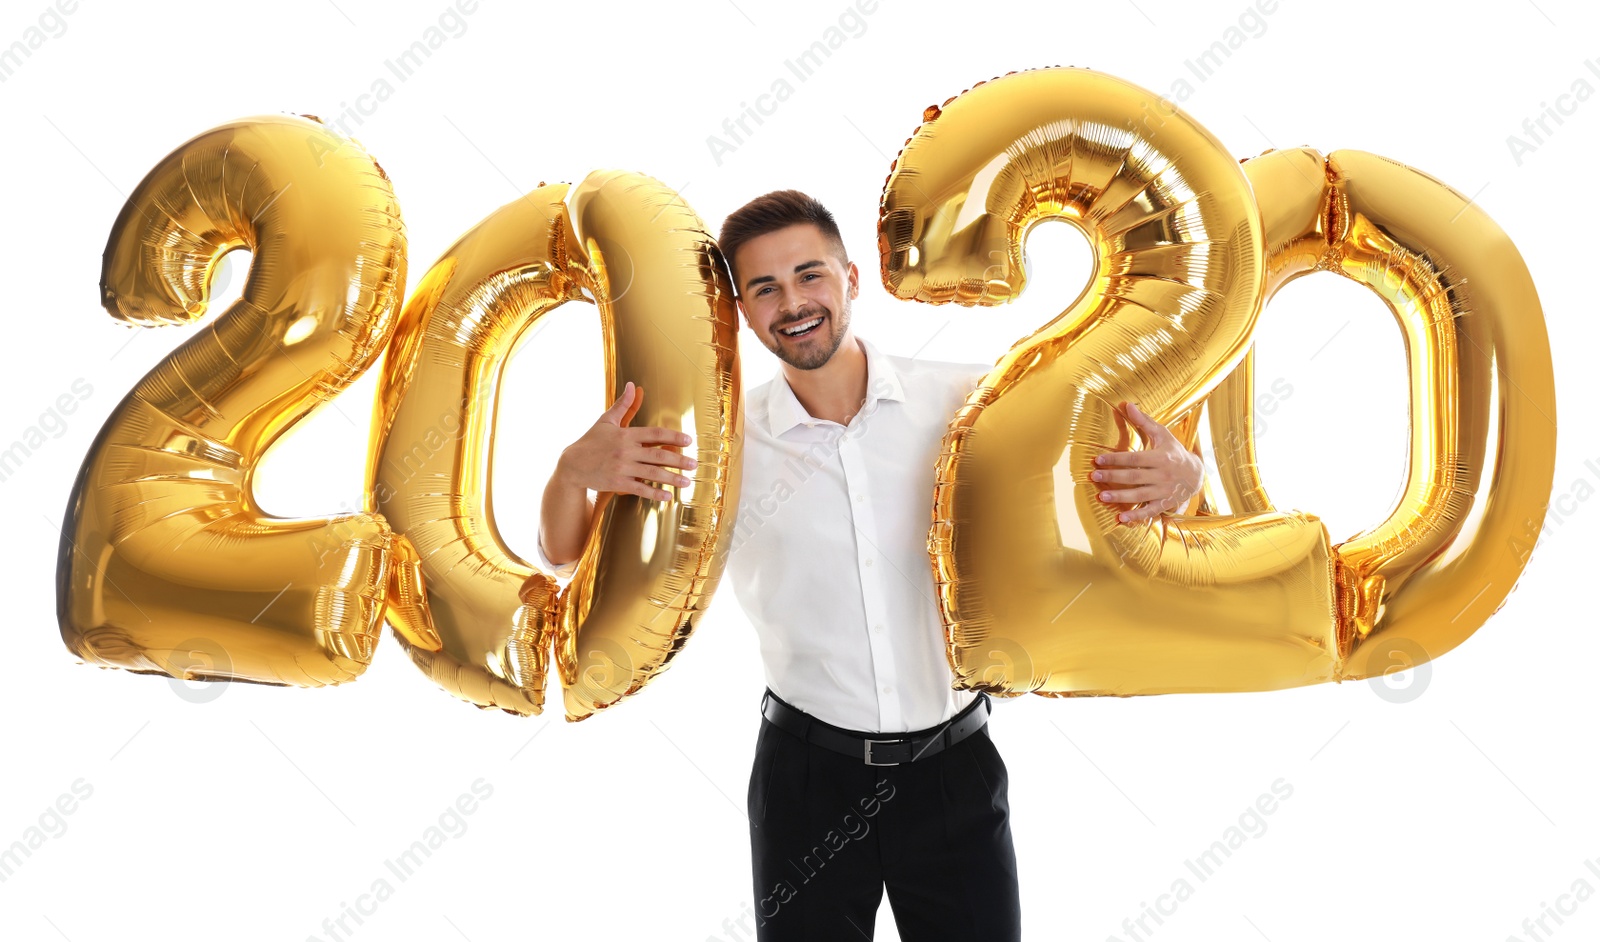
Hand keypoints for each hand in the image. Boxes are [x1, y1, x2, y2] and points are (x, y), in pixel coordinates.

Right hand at [556, 382, 695, 501]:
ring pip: (652, 474)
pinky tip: (668, 497)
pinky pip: (640, 489)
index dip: (673, 437)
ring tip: (687, 482)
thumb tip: (632, 385)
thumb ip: (623, 405)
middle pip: (658, 455)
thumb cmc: (591, 441)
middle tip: (694, 464)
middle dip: (679, 460)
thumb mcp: (606, 421)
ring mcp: (622, 468)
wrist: (572, 465)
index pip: (655, 434)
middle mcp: (626, 451)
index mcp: (626, 434)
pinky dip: (654, 493)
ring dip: (672, 478)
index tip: (689, 441)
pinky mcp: (617, 483)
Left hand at [1091, 401, 1203, 523]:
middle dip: (1113, 477)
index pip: (1135, 458)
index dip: (1116, 459)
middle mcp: (1163, 475)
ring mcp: (1164, 491)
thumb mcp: (1163, 435)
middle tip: (1094, 477)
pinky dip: (1136, 517)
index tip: (1098, 460)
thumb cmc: (1174, 452)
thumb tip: (1126, 404)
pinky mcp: (1165, 504)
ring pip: (1140, 495)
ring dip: (1121, 498)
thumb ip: (1143, 421)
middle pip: (1135, 477)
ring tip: (1102, 497)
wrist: (1197, 474)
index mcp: (1161, 457)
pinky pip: (1150, 512)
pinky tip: (1121, 520)